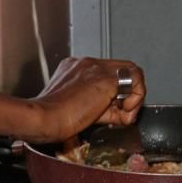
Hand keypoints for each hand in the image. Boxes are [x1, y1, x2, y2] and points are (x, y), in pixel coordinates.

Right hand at [28, 57, 145, 142]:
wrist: (45, 118)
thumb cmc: (53, 118)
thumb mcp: (79, 109)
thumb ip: (101, 107)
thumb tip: (120, 114)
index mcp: (75, 68)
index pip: (107, 73)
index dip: (115, 93)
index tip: (111, 110)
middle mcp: (87, 63)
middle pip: (122, 70)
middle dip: (127, 92)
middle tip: (122, 112)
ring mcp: (96, 68)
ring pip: (132, 71)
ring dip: (134, 95)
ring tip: (124, 113)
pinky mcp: (106, 78)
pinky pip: (135, 80)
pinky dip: (136, 99)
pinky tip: (124, 112)